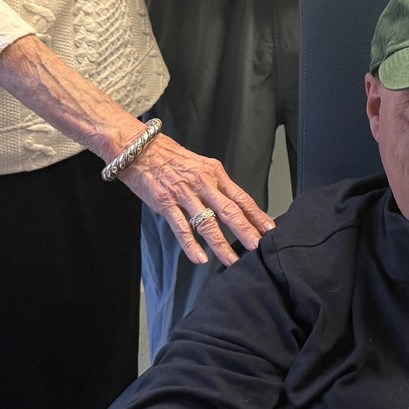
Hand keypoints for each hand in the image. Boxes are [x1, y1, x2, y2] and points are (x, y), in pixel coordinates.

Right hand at [119, 135, 275, 266]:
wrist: (139, 147)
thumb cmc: (170, 157)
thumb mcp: (199, 165)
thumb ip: (215, 185)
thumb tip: (234, 205)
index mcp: (214, 173)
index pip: (241, 197)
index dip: (256, 215)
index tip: (269, 229)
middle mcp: (202, 182)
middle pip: (229, 210)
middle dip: (246, 230)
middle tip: (259, 247)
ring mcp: (184, 193)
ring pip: (207, 223)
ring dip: (221, 244)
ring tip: (233, 261)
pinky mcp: (165, 203)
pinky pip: (181, 227)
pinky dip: (191, 245)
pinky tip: (200, 258)